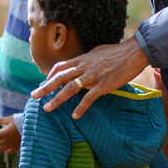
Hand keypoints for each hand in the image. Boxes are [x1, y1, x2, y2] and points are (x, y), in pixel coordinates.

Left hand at [0, 116, 20, 152]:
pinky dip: (5, 149)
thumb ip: (0, 120)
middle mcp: (6, 141)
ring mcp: (11, 145)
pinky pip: (8, 151)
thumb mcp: (9, 118)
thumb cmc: (20, 121)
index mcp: (3, 133)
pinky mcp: (16, 147)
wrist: (31, 127)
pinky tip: (5, 145)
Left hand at [30, 36, 149, 118]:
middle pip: (60, 77)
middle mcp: (84, 67)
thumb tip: (82, 63)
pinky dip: (81, 107)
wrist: (134, 52)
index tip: (44, 83)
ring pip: (70, 88)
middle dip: (45, 87)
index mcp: (82, 59)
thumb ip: (88, 60)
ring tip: (47, 109)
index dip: (50, 75)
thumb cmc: (117, 52)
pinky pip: (89, 98)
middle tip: (33, 96)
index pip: (60, 67)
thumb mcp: (97, 53)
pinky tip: (75, 116)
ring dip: (57, 99)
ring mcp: (93, 76)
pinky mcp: (103, 85)